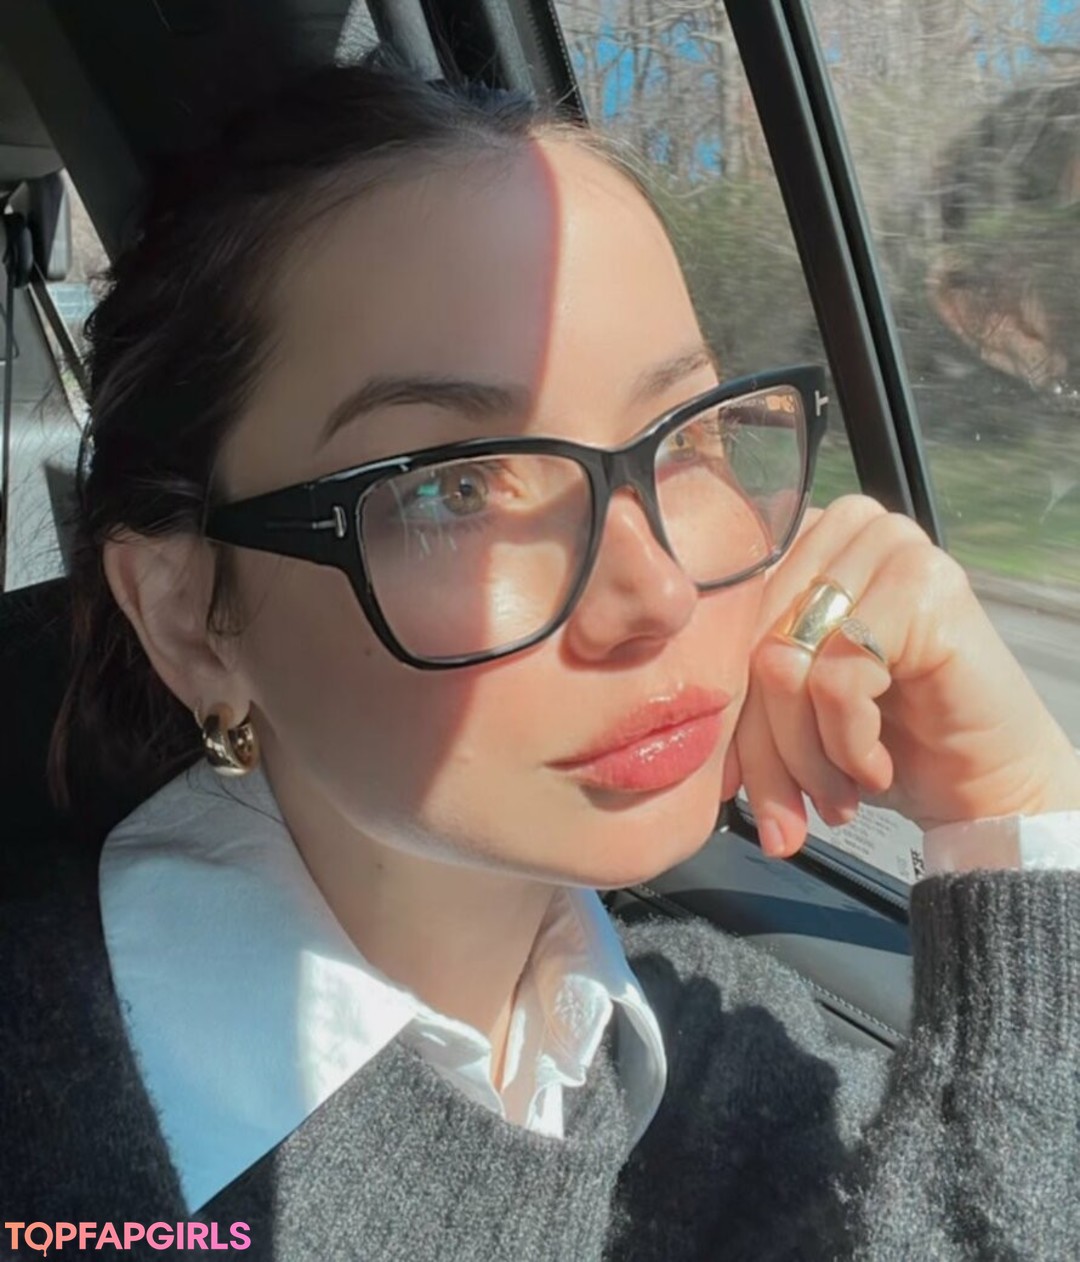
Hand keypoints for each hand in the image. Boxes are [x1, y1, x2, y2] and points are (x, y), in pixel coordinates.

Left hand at [727, 495, 1079, 857]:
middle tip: (782, 817)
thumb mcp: (789, 709)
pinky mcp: (923, 587)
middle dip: (761, 747)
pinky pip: (836, 679)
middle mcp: (845, 526)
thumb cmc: (884, 741)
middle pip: (749, 642)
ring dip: (804, 754)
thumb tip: (660, 716)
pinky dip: (846, 744)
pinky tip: (874, 769)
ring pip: (784, 661)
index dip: (721, 707)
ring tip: (833, 796)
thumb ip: (732, 687)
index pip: (722, 619)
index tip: (723, 782)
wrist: (984, 785)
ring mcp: (890, 547)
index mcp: (802, 537)